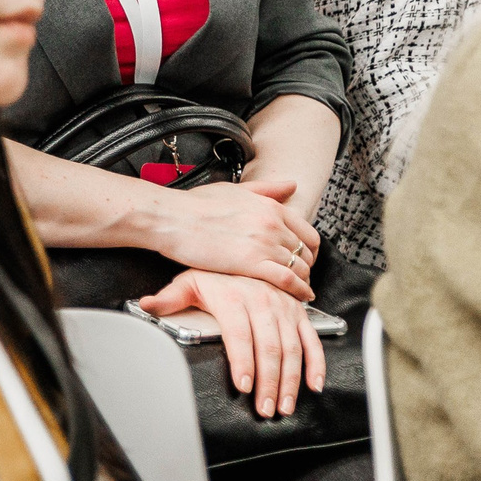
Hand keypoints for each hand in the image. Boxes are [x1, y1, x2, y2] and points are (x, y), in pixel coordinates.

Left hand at [140, 269, 326, 416]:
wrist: (244, 249)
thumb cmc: (214, 273)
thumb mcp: (189, 280)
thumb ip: (169, 298)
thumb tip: (145, 306)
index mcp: (233, 297)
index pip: (239, 334)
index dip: (242, 361)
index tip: (243, 385)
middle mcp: (262, 301)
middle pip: (268, 347)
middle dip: (268, 382)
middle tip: (266, 408)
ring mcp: (284, 307)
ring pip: (292, 349)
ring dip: (291, 380)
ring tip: (284, 406)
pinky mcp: (300, 312)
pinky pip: (312, 340)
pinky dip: (317, 364)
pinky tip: (314, 385)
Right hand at [150, 179, 318, 298]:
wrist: (171, 217)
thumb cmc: (194, 203)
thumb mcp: (234, 189)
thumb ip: (266, 189)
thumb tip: (291, 185)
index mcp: (269, 206)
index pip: (307, 232)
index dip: (309, 249)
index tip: (304, 256)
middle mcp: (272, 224)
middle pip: (306, 252)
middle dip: (306, 266)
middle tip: (300, 274)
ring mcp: (264, 244)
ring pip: (300, 268)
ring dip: (303, 280)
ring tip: (297, 287)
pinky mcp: (252, 264)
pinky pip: (288, 281)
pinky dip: (299, 290)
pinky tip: (298, 296)